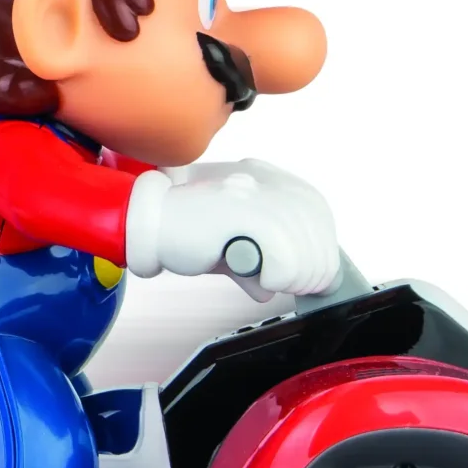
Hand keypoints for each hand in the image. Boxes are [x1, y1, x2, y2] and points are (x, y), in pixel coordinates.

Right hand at [125, 159, 339, 296]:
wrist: (145, 222)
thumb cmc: (184, 231)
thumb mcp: (232, 244)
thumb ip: (261, 259)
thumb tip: (279, 284)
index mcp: (268, 178)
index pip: (317, 212)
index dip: (322, 250)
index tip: (313, 277)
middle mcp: (265, 180)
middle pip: (316, 228)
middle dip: (314, 268)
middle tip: (298, 289)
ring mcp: (253, 192)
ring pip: (303, 243)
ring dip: (296, 275)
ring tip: (274, 284)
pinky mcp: (240, 211)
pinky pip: (282, 252)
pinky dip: (279, 275)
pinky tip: (262, 280)